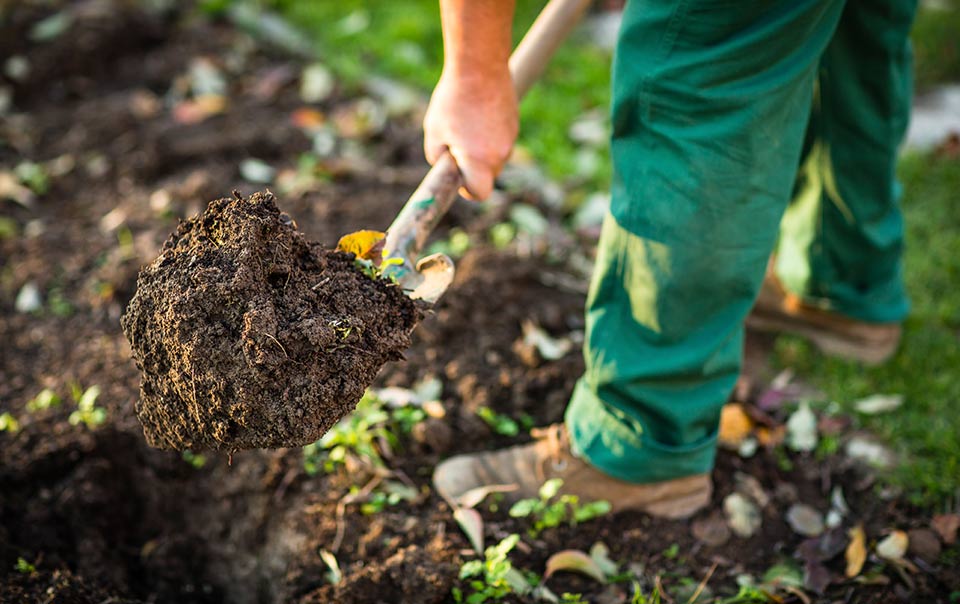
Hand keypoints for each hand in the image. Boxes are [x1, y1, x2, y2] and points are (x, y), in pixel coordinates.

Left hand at [423, 68, 517, 200]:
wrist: (480, 66)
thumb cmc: (453, 100)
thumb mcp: (434, 132)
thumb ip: (438, 158)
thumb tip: (446, 168)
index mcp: (479, 160)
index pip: (480, 193)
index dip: (467, 190)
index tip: (458, 177)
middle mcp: (500, 154)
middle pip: (488, 176)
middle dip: (472, 168)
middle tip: (455, 145)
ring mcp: (510, 139)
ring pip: (494, 158)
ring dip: (480, 150)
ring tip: (465, 124)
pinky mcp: (514, 124)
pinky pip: (500, 140)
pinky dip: (489, 135)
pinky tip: (477, 113)